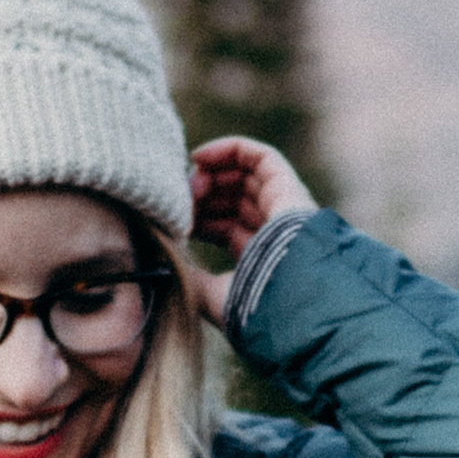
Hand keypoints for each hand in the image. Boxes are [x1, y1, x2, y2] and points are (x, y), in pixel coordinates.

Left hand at [185, 138, 317, 324]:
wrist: (293, 301)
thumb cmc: (255, 308)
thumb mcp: (213, 296)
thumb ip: (191, 280)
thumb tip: (164, 262)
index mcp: (258, 257)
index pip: (223, 227)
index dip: (197, 217)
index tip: (172, 219)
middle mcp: (273, 230)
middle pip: (232, 200)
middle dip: (201, 195)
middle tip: (177, 200)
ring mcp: (283, 207)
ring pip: (244, 176)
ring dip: (211, 173)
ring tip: (188, 182)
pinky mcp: (289, 186)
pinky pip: (260, 157)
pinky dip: (230, 149)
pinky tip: (200, 158)